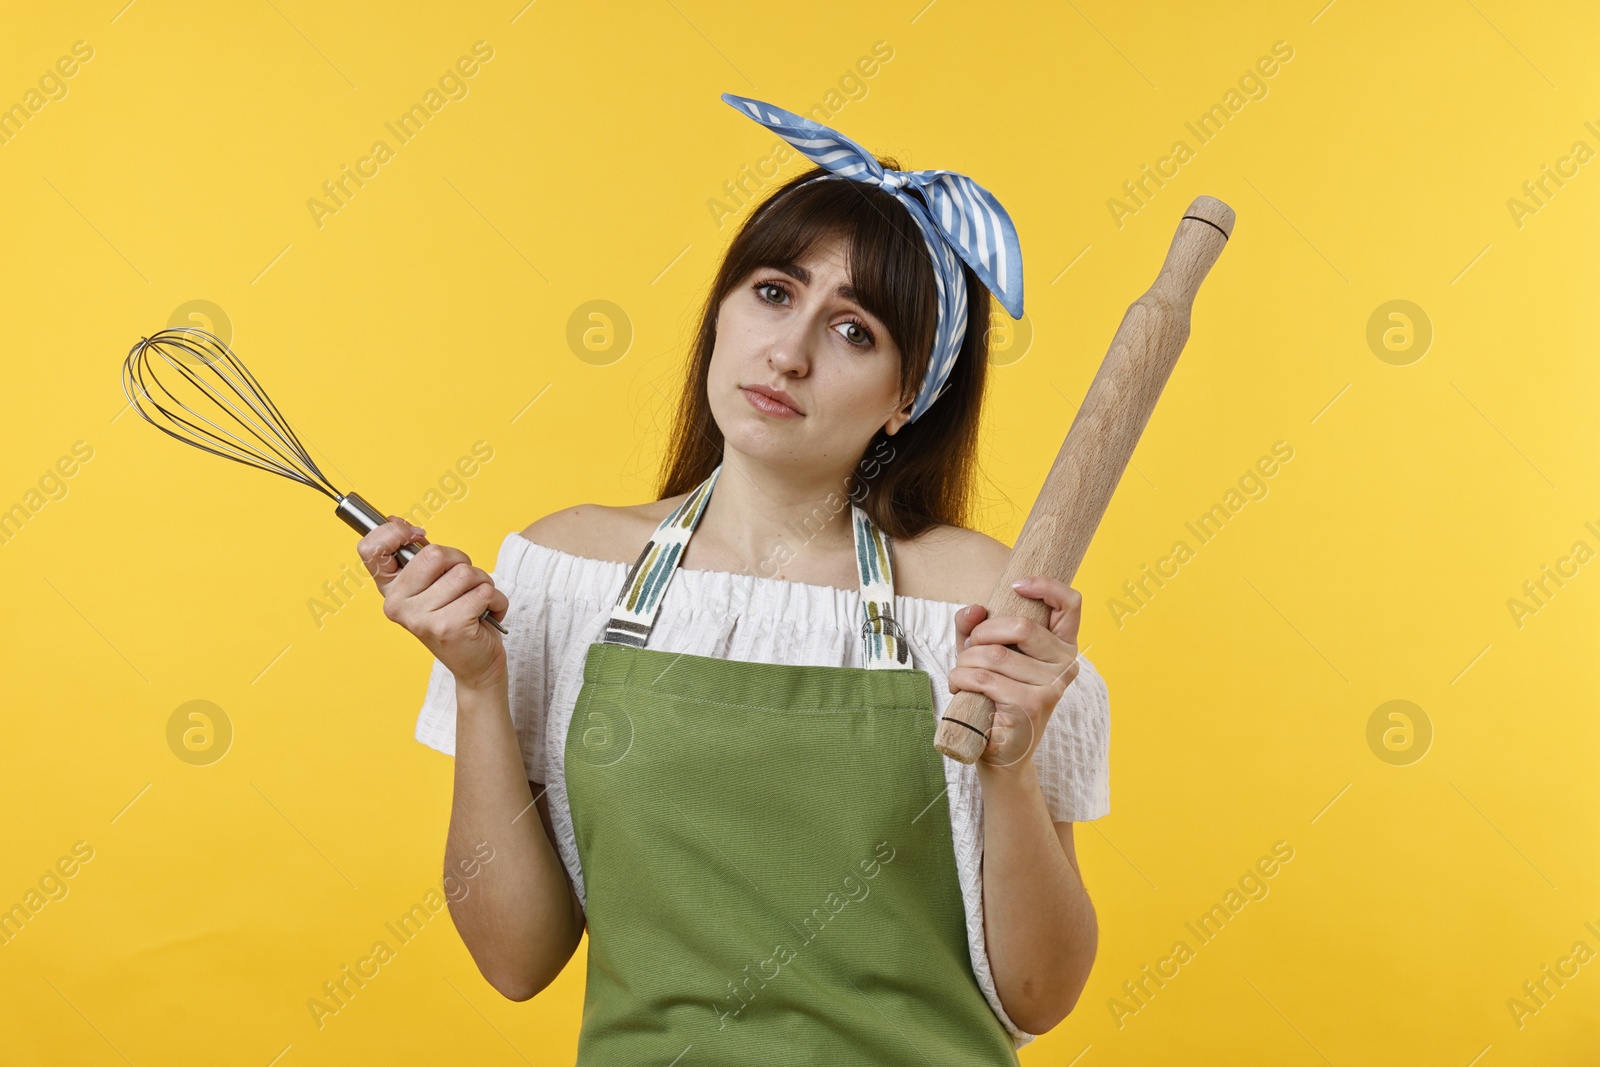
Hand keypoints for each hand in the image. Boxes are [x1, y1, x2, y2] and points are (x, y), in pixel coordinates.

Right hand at [356, 516, 509, 692]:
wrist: (476, 664)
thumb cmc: (457, 616)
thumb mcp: (432, 584)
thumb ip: (417, 554)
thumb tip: (396, 520)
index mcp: (390, 589)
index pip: (370, 549)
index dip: (394, 533)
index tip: (418, 536)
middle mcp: (398, 605)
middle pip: (435, 554)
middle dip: (462, 562)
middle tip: (463, 584)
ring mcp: (421, 618)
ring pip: (465, 573)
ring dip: (483, 583)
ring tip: (475, 602)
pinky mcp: (449, 627)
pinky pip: (483, 591)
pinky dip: (495, 600)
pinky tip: (485, 615)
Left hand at [949, 576, 1082, 768]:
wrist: (1000, 751)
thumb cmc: (993, 696)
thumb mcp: (983, 653)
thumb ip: (975, 626)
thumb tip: (975, 609)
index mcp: (1062, 646)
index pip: (1071, 603)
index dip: (1046, 586)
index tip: (1016, 585)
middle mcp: (1065, 665)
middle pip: (1020, 626)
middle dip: (980, 635)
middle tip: (969, 651)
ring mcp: (1051, 687)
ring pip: (994, 654)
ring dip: (964, 662)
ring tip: (961, 674)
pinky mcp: (1030, 706)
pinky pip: (983, 678)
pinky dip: (960, 679)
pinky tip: (960, 688)